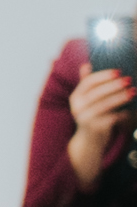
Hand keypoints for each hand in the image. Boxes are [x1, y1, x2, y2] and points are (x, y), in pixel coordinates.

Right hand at [67, 61, 131, 187]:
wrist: (88, 141)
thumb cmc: (90, 116)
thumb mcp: (85, 100)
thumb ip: (86, 83)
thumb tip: (86, 65)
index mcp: (75, 97)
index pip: (87, 82)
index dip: (103, 76)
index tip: (118, 71)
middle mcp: (77, 107)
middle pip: (97, 93)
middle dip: (114, 85)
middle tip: (128, 80)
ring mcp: (85, 118)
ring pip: (105, 105)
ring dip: (121, 97)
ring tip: (133, 91)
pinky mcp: (95, 128)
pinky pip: (112, 117)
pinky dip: (123, 112)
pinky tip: (130, 109)